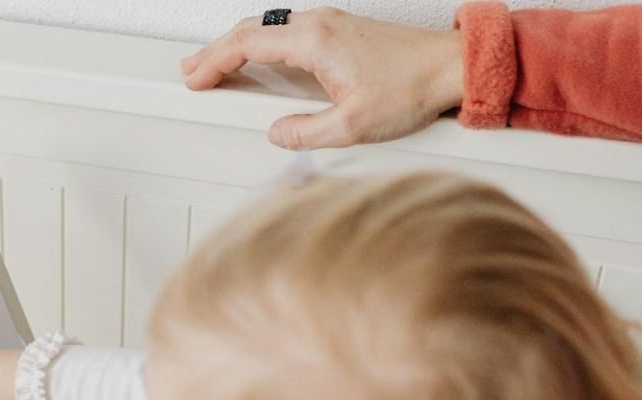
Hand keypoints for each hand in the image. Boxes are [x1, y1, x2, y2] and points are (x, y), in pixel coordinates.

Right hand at [181, 6, 463, 149]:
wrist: (449, 68)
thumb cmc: (411, 89)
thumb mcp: (353, 126)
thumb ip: (306, 133)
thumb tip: (277, 132)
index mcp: (315, 41)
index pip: (247, 44)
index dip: (214, 61)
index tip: (194, 77)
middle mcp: (320, 24)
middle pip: (252, 29)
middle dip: (217, 51)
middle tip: (192, 71)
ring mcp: (330, 24)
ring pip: (269, 28)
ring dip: (238, 45)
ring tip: (216, 65)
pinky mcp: (341, 31)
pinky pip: (288, 32)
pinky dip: (262, 43)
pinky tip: (258, 59)